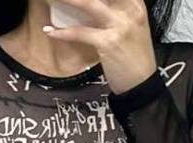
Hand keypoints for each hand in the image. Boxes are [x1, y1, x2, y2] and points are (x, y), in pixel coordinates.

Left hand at [43, 0, 157, 94]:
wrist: (142, 84)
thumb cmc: (135, 57)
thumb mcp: (132, 27)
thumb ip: (117, 11)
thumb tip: (93, 5)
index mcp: (136, 4)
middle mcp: (129, 10)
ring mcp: (119, 25)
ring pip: (88, 3)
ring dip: (67, 0)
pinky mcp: (108, 43)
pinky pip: (80, 32)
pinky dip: (62, 32)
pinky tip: (50, 31)